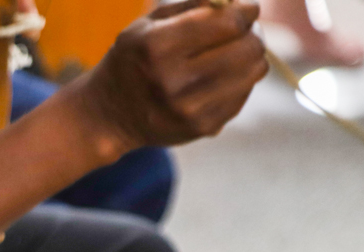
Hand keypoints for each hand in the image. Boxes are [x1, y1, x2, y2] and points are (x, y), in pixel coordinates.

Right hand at [74, 0, 268, 149]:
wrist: (109, 115)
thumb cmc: (133, 60)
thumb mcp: (147, 24)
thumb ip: (192, 6)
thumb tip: (239, 2)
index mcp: (156, 47)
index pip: (228, 23)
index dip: (245, 10)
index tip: (246, 9)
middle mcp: (172, 81)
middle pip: (248, 47)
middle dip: (251, 32)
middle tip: (241, 31)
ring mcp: (189, 109)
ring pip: (254, 70)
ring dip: (251, 56)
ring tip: (233, 52)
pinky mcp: (202, 128)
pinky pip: (243, 94)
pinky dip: (238, 81)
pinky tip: (219, 78)